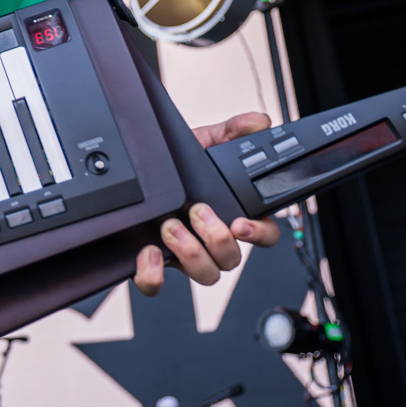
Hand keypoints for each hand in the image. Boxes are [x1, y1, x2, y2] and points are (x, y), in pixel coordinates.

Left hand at [135, 111, 282, 294]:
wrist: (141, 169)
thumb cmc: (179, 166)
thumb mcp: (204, 143)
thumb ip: (232, 131)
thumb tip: (258, 122)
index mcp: (232, 213)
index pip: (264, 234)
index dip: (259, 235)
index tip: (242, 224)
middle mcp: (212, 238)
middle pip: (233, 259)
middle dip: (216, 239)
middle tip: (197, 212)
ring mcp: (186, 253)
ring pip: (205, 274)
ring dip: (191, 253)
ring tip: (171, 227)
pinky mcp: (158, 262)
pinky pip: (158, 284)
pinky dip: (154, 276)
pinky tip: (149, 252)